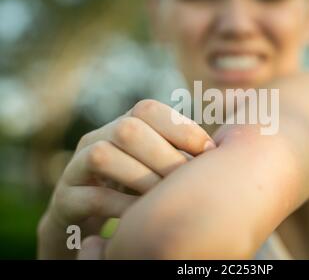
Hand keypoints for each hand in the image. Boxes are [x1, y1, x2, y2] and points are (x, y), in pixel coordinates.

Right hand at [38, 99, 214, 258]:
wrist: (88, 218)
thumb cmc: (134, 190)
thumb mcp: (158, 168)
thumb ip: (181, 154)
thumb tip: (224, 150)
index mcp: (123, 127)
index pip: (147, 110)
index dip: (180, 128)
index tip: (208, 152)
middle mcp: (97, 139)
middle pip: (127, 128)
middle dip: (163, 155)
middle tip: (186, 181)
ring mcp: (76, 168)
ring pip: (103, 155)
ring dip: (141, 178)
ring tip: (163, 198)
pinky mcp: (64, 199)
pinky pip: (90, 197)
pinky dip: (120, 206)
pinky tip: (140, 217)